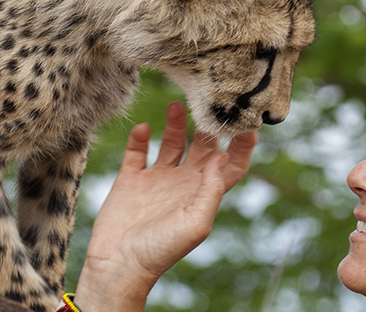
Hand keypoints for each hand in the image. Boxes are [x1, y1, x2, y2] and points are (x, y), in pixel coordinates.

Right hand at [74, 101, 255, 310]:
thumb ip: (211, 189)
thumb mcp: (196, 222)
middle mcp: (183, 183)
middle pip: (203, 146)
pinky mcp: (130, 179)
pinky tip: (144, 128)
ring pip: (172, 142)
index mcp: (203, 194)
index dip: (242, 145)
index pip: (231, 164)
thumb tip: (221, 156)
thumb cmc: (161, 251)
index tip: (246, 122)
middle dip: (209, 126)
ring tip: (177, 105)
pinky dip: (140, 136)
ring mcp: (157, 180)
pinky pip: (138, 150)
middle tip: (210, 101)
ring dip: (176, 123)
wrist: (119, 264)